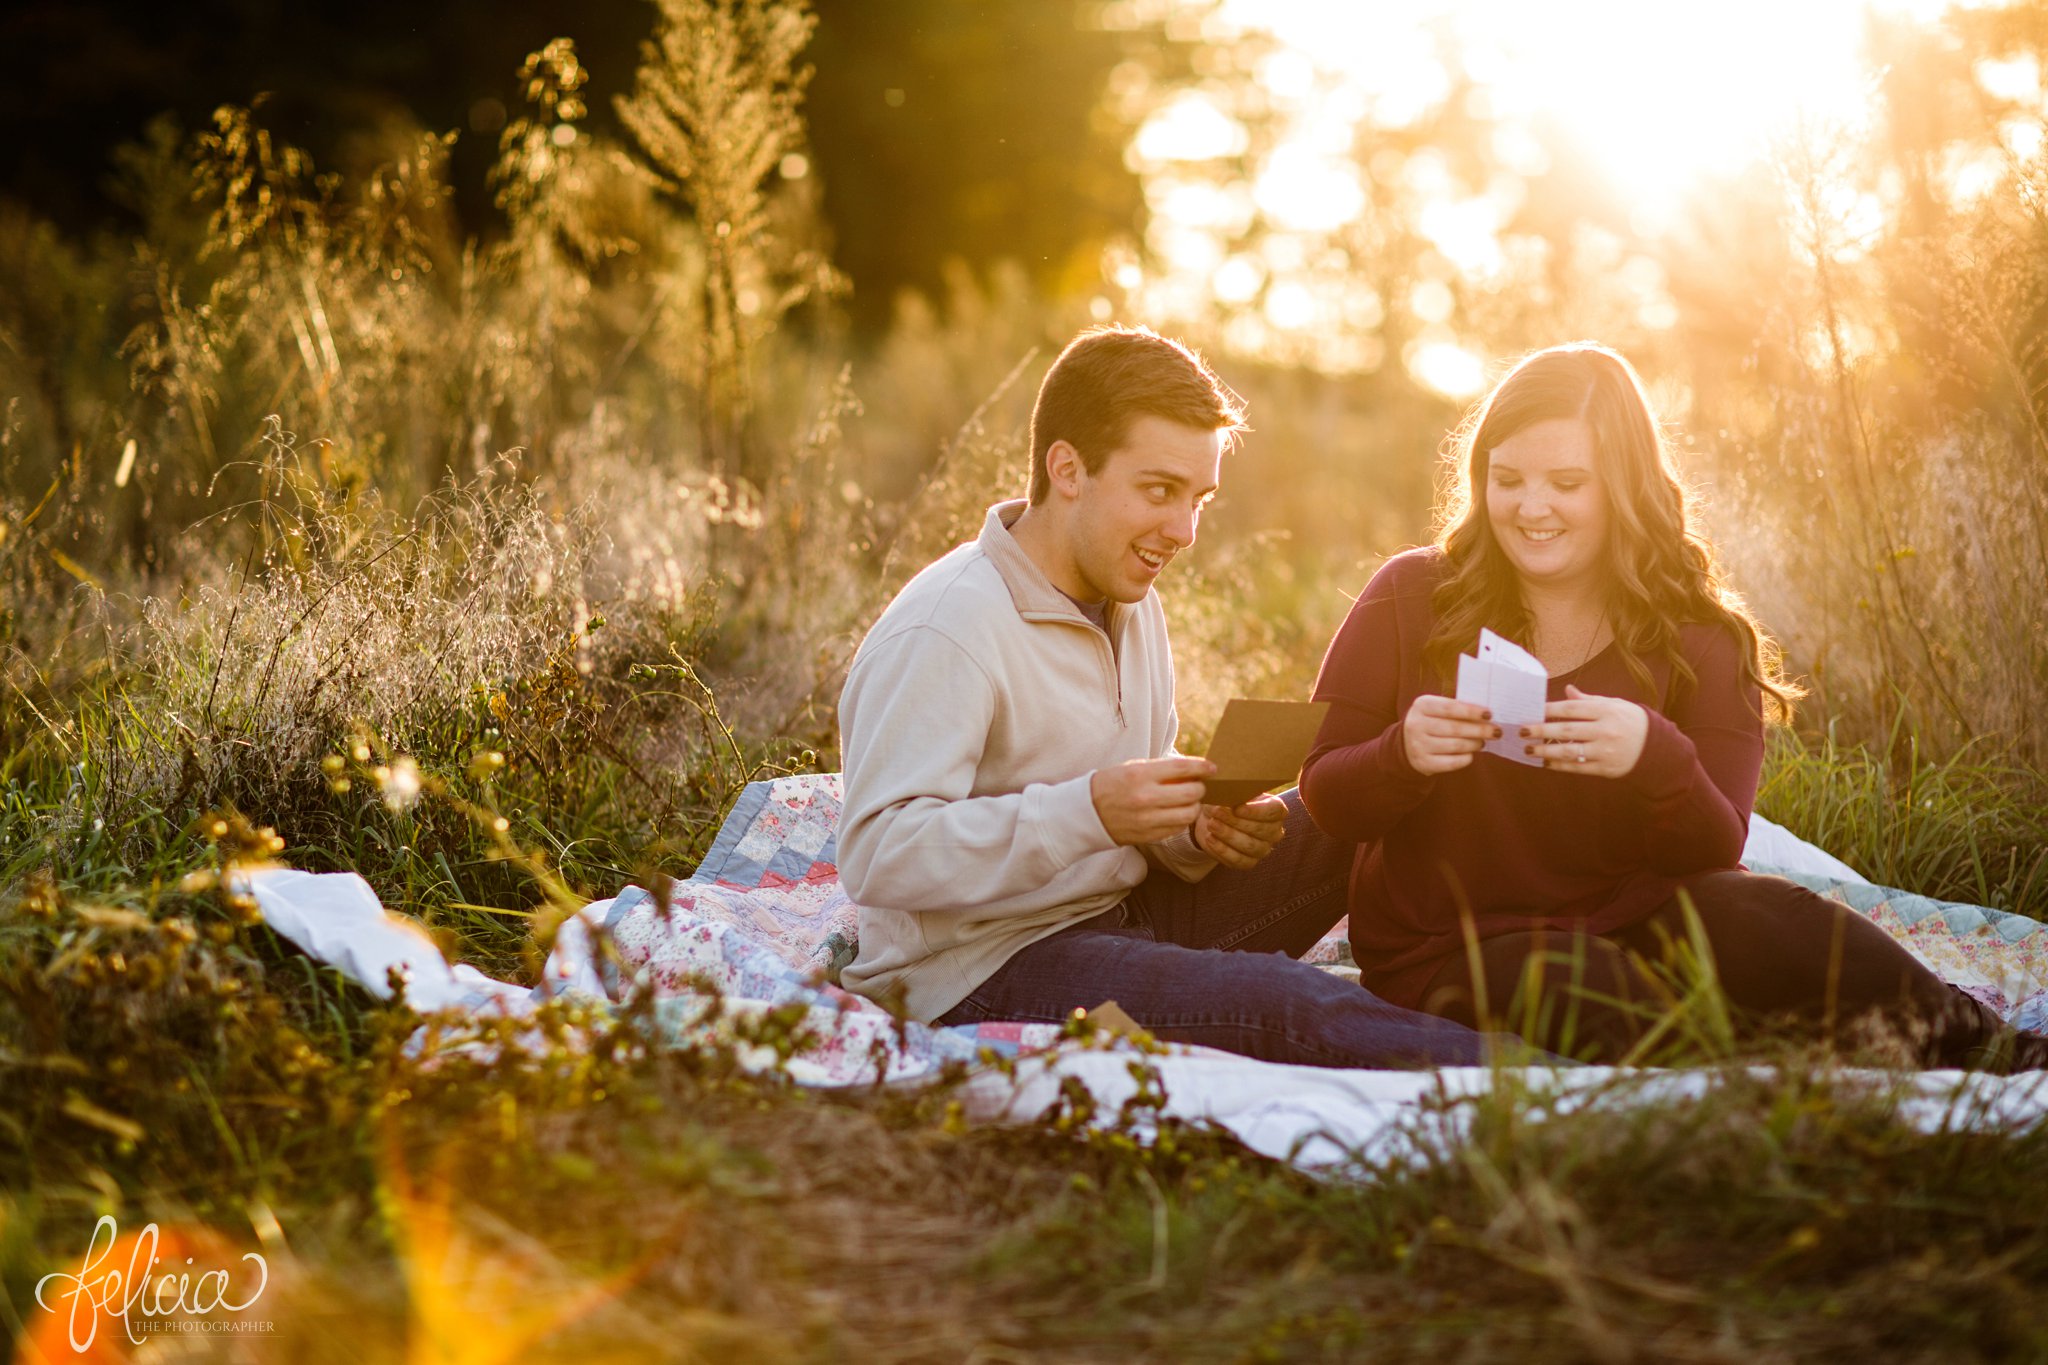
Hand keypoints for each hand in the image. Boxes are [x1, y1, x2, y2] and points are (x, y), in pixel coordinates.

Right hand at [1091, 756, 1213, 845]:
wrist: (1086, 813)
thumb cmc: (1112, 784)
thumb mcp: (1132, 768)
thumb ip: (1162, 769)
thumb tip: (1193, 770)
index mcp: (1140, 775)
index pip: (1182, 768)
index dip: (1202, 767)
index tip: (1212, 768)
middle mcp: (1145, 797)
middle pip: (1191, 793)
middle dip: (1200, 788)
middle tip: (1198, 785)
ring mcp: (1147, 819)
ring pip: (1188, 814)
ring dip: (1194, 806)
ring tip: (1188, 801)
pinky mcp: (1148, 836)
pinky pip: (1178, 828)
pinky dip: (1182, 820)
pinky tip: (1176, 813)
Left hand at [1193, 792, 1286, 869]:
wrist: (1214, 818)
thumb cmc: (1227, 801)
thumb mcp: (1231, 792)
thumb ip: (1234, 794)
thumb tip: (1227, 799)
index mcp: (1276, 810)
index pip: (1273, 812)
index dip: (1256, 811)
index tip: (1237, 808)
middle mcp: (1274, 831)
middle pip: (1261, 830)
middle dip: (1237, 822)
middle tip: (1217, 813)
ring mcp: (1263, 849)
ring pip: (1250, 846)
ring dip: (1229, 835)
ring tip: (1212, 824)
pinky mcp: (1249, 862)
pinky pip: (1239, 860)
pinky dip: (1222, 850)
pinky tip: (1210, 838)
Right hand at [1401, 694, 1498, 775]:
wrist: (1407, 744)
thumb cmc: (1432, 721)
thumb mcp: (1437, 709)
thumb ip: (1458, 708)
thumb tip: (1487, 716)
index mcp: (1421, 706)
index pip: (1450, 707)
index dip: (1471, 711)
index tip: (1489, 714)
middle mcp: (1416, 725)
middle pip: (1455, 728)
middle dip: (1480, 730)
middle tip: (1496, 731)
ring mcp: (1418, 745)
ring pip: (1456, 745)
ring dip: (1475, 744)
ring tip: (1482, 742)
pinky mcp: (1423, 763)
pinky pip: (1452, 762)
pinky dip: (1466, 758)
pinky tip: (1470, 754)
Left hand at [1521, 684, 1649, 776]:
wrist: (1657, 748)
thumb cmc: (1631, 721)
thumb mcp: (1614, 705)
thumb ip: (1589, 700)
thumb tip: (1567, 690)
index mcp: (1606, 711)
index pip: (1571, 709)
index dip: (1548, 710)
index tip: (1531, 711)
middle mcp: (1605, 730)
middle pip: (1567, 730)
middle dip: (1541, 731)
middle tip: (1522, 731)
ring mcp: (1605, 750)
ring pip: (1570, 751)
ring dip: (1546, 751)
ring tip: (1529, 749)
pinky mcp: (1606, 768)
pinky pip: (1578, 767)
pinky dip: (1560, 766)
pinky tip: (1546, 762)